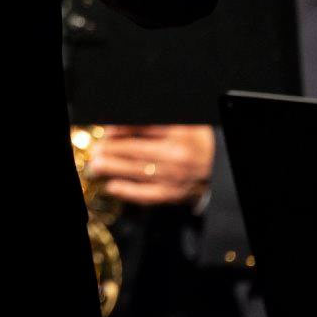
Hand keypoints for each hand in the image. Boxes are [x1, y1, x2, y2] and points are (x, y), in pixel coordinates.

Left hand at [85, 124, 214, 206]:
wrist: (219, 165)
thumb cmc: (196, 141)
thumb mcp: (182, 123)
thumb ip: (155, 122)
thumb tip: (122, 125)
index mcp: (180, 132)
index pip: (144, 128)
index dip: (121, 129)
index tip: (107, 131)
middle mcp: (177, 154)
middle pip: (137, 150)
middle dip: (111, 150)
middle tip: (96, 149)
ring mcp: (175, 176)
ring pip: (138, 171)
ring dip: (113, 168)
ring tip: (97, 165)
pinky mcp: (173, 194)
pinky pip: (147, 194)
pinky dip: (127, 191)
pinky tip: (112, 186)